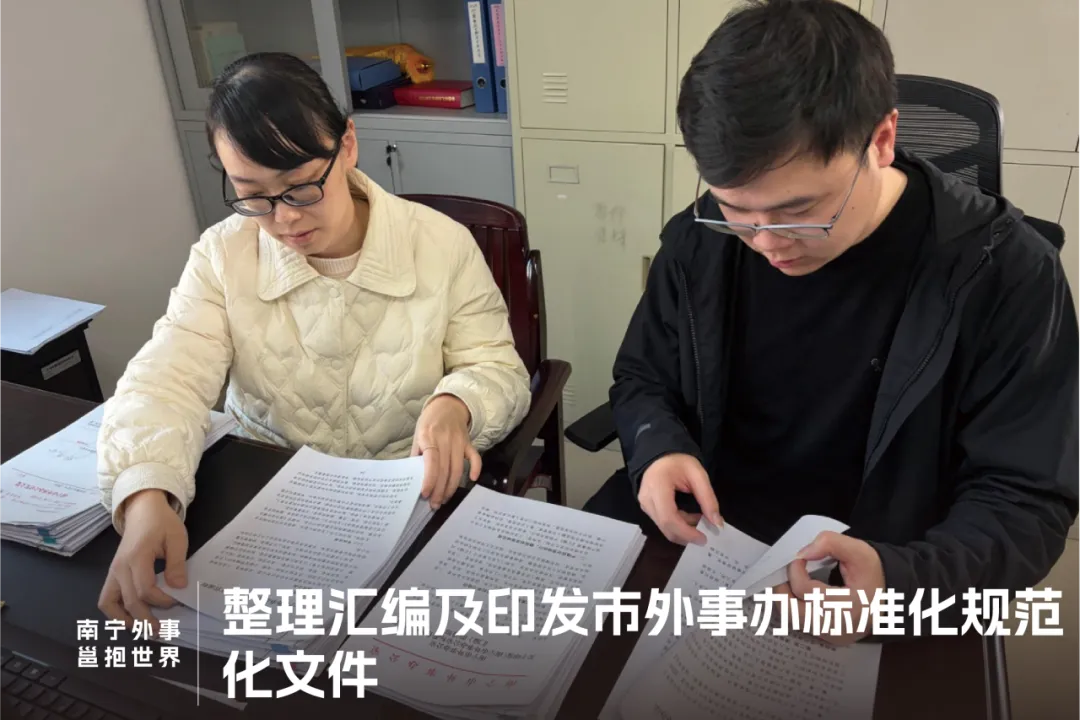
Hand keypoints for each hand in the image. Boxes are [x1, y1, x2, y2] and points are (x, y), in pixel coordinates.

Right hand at [98, 489, 187, 629]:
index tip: (178, 601)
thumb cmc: (162, 523)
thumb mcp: (177, 538)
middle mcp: (120, 567)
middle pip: (129, 601)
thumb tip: (178, 587)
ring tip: (144, 630)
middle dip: (146, 619)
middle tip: (162, 631)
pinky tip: (130, 620)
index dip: (161, 601)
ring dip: (125, 620)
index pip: (144, 589)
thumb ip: (176, 563)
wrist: (143, 510)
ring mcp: (113, 572)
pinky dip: (115, 612)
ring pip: (110, 603)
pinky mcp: (112, 574)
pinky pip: (106, 598)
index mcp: (137, 557)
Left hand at [412, 394, 479, 508]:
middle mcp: (445, 439)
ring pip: (457, 468)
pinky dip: (475, 468)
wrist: (448, 406)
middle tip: (435, 504)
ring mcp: (459, 441)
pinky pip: (474, 457)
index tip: (426, 494)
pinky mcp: (468, 442)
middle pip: (444, 469)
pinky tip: (471, 480)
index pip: (431, 462)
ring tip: (444, 499)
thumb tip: (413, 477)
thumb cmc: (429, 423)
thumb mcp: (417, 435)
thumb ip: (416, 454)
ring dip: (451, 486)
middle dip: (439, 490)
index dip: (429, 479)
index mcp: (429, 437)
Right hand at [638, 454, 722, 544]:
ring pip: (664, 528)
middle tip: (706, 533)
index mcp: (657, 487)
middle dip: (687, 534)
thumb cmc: (679, 462)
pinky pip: (662, 523)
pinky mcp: (646, 508)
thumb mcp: (698, 475)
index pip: (669, 518)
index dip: (686, 532)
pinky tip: (689, 517)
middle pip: (666, 527)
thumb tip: (717, 523)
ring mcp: (644, 505)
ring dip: (684, 530)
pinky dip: (678, 525)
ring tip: (700, 520)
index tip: (704, 538)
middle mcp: (647, 500)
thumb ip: (708, 499)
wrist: (660, 455)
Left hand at [776, 531, 885, 644]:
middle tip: (782, 572)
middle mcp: (840, 628)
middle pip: (793, 613)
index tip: (798, 558)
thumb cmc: (872, 574)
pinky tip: (797, 591)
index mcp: (851, 607)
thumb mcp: (858, 551)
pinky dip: (794, 606)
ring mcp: (833, 636)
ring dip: (785, 598)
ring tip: (789, 580)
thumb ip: (831, 543)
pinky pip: (801, 624)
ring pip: (793, 620)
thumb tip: (802, 552)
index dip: (795, 571)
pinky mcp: (828, 638)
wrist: (887, 596)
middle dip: (782, 589)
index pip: (808, 591)